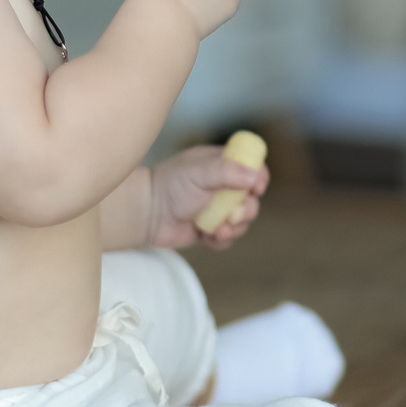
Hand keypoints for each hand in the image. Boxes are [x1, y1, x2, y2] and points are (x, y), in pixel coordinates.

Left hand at [146, 145, 268, 248]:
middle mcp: (222, 187)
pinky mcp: (209, 231)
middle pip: (252, 200)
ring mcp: (217, 210)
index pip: (253, 168)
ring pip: (242, 223)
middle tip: (233, 215)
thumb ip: (228, 171)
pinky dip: (220, 241)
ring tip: (216, 231)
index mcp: (222, 165)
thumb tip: (256, 175)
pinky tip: (206, 237)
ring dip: (233, 229)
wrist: (146, 214)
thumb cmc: (171, 185)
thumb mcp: (200, 173)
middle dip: (246, 211)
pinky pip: (227, 240)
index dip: (259, 178)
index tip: (256, 188)